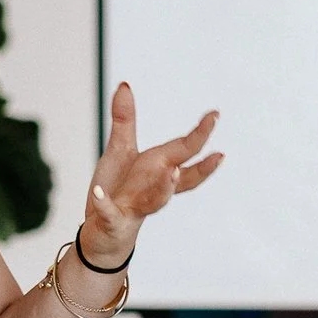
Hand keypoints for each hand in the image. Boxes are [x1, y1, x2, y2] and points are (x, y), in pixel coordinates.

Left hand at [80, 82, 222, 267]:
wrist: (103, 233)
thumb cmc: (119, 190)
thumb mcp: (120, 151)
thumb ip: (124, 120)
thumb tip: (125, 85)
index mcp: (159, 169)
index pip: (185, 152)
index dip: (201, 135)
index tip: (215, 115)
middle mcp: (155, 189)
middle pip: (182, 178)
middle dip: (201, 167)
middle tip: (219, 153)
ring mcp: (136, 207)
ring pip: (156, 200)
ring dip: (165, 187)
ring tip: (172, 172)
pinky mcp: (113, 221)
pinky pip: (110, 214)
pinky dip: (105, 206)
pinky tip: (98, 195)